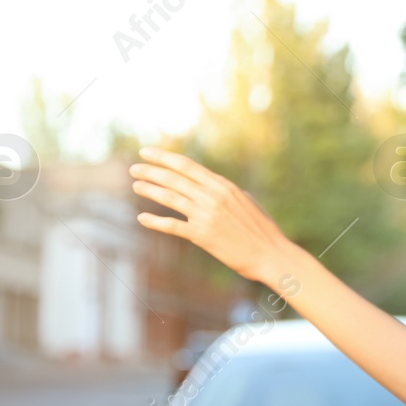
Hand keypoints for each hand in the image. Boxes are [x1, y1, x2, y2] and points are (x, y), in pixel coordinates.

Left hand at [129, 148, 295, 286]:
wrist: (271, 254)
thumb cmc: (262, 230)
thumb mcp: (246, 202)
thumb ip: (226, 192)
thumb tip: (210, 185)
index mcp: (223, 185)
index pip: (187, 166)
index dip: (163, 157)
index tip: (146, 152)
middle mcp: (213, 196)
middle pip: (174, 178)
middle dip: (151, 171)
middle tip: (133, 168)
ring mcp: (207, 215)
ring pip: (170, 197)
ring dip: (150, 190)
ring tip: (136, 186)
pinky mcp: (203, 236)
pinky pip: (173, 226)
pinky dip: (155, 222)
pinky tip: (141, 218)